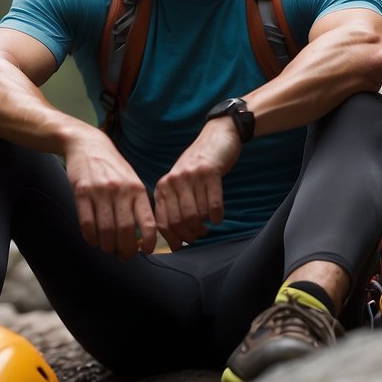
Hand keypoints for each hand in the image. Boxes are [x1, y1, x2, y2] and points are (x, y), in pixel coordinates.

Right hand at [63, 128, 156, 258]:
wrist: (87, 145)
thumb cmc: (112, 168)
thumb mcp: (132, 181)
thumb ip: (138, 204)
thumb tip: (142, 235)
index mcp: (137, 189)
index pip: (148, 221)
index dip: (149, 241)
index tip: (146, 251)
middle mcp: (121, 191)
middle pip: (125, 231)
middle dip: (125, 250)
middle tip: (123, 255)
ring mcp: (100, 191)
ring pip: (105, 230)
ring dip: (107, 246)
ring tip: (108, 249)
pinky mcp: (81, 192)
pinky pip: (86, 223)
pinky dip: (91, 238)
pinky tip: (94, 240)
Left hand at [153, 118, 240, 250]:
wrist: (216, 137)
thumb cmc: (197, 167)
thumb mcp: (178, 183)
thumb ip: (173, 206)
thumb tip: (174, 242)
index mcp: (163, 186)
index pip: (162, 222)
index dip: (173, 238)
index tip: (181, 245)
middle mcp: (173, 181)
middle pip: (179, 221)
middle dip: (190, 234)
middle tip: (198, 235)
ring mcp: (191, 176)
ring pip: (196, 214)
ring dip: (203, 226)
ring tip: (207, 226)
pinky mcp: (209, 172)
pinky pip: (213, 204)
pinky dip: (216, 216)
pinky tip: (218, 218)